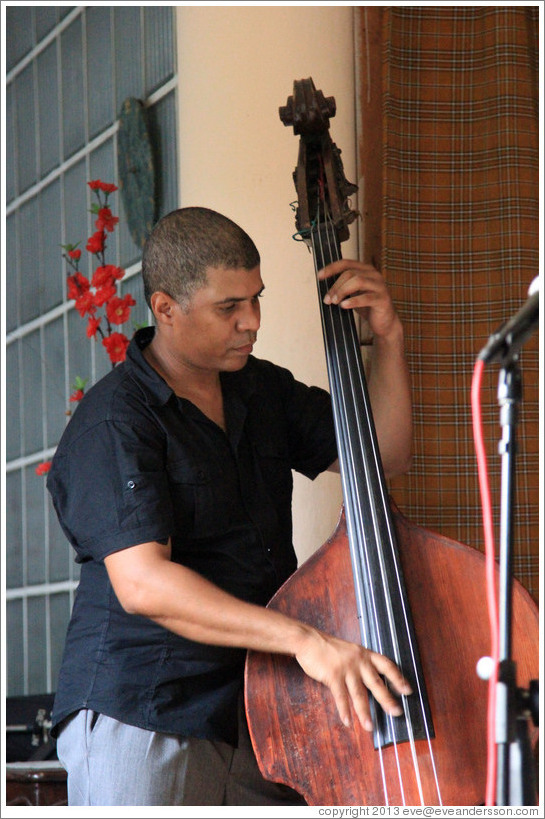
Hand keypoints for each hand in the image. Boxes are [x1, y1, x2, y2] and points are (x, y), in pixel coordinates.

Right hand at [294, 627, 411, 730]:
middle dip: (387, 699)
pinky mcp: (333, 676)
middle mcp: (359, 661)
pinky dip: (344, 711)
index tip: (407, 690)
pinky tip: (348, 722)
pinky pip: (341, 697)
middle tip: (397, 713)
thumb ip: (361, 664)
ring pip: (359, 694)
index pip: (386, 665)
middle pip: (376, 683)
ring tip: (370, 727)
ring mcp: (346, 669)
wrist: (309, 641)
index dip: (398, 678)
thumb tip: (373, 682)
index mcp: (365, 654)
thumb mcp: (350, 651)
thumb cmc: (329, 648)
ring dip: (365, 713)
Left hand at [318, 259, 399, 339]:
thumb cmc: (368, 307)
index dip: (331, 268)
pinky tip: (344, 305)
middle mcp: (374, 275)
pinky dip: (353, 301)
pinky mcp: (383, 299)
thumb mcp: (353, 293)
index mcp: (366, 270)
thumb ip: (343, 286)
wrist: (384, 322)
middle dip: (335, 286)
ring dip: (342, 291)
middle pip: (350, 273)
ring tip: (335, 302)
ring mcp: (380, 286)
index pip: (346, 263)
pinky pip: (366, 297)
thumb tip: (324, 286)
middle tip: (327, 299)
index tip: (319, 276)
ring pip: (358, 281)